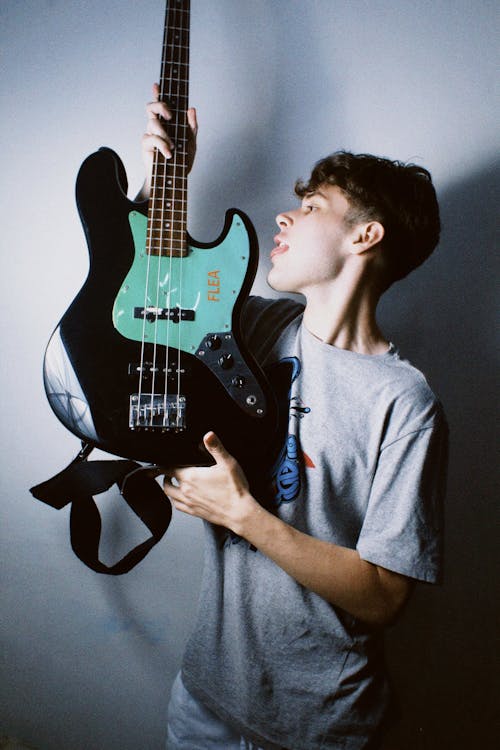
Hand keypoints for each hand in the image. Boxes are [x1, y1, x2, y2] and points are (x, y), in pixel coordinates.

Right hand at [139, 82, 197, 198]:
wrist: (174, 180)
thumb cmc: (182, 160)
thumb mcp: (192, 142)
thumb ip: (192, 126)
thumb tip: (191, 109)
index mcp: (168, 122)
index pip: (161, 103)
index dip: (157, 92)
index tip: (156, 84)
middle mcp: (157, 125)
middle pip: (151, 107)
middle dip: (160, 105)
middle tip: (170, 115)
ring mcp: (150, 134)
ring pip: (153, 123)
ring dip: (164, 134)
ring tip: (173, 147)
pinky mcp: (146, 145)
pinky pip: (152, 139)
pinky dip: (162, 145)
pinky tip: (168, 153)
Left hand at [163, 432, 258, 533]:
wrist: (239, 513)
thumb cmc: (234, 489)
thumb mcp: (227, 463)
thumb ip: (216, 448)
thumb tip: (208, 435)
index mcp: (191, 476)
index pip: (169, 468)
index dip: (164, 464)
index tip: (164, 461)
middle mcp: (187, 490)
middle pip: (167, 481)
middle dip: (166, 474)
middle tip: (169, 470)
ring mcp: (189, 502)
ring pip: (170, 494)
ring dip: (168, 487)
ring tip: (172, 482)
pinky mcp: (194, 512)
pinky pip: (177, 506)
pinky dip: (174, 500)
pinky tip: (179, 498)